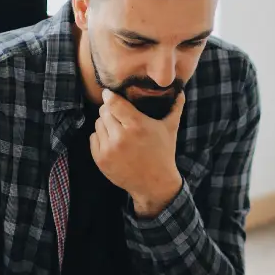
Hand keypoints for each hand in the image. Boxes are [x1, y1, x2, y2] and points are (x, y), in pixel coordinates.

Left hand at [90, 89, 185, 217]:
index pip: (113, 102)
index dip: (110, 96)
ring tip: (117, 129)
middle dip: (110, 110)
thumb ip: (175, 108)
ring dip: (105, 124)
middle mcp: (121, 137)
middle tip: (118, 114)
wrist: (154, 184)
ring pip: (98, 124)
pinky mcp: (101, 160)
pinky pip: (93, 138)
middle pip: (104, 111)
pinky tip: (112, 141)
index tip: (109, 93)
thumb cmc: (163, 153)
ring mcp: (109, 150)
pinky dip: (100, 137)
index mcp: (137, 126)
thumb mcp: (170, 129)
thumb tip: (181, 91)